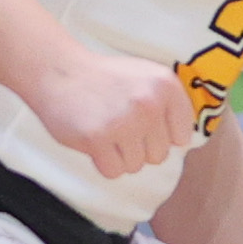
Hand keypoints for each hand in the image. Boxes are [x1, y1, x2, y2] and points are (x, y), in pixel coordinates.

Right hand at [27, 50, 195, 177]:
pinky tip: (95, 141)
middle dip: (139, 147)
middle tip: (118, 124)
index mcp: (166, 86)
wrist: (58, 71)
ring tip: (106, 129)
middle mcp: (149, 103)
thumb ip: (171, 106)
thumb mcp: (147, 78)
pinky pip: (114, 172)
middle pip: (159, 156)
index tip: (143, 122)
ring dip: (120, 155)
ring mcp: (124, 122)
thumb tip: (184, 143)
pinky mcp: (97, 139)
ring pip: (136, 166)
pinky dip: (104, 163)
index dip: (161, 135)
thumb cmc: (107, 80)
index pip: (182, 137)